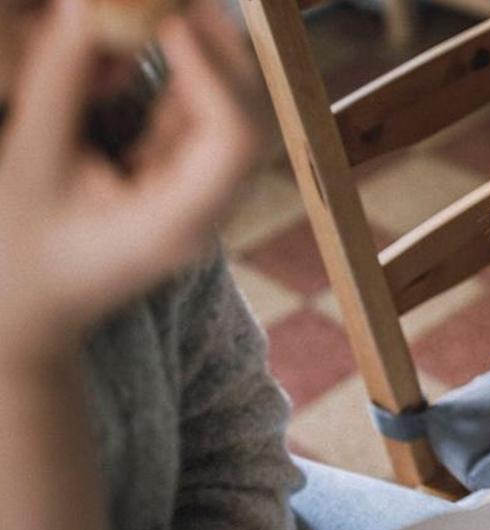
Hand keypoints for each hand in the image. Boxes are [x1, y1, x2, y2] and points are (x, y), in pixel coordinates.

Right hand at [0, 0, 262, 343]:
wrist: (23, 319)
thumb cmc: (15, 255)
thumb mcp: (26, 164)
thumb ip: (57, 83)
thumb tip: (81, 9)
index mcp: (177, 222)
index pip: (233, 141)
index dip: (214, 74)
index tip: (173, 22)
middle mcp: (204, 213)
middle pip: (247, 125)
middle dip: (224, 57)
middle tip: (190, 1)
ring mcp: (198, 201)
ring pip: (228, 120)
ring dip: (208, 64)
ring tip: (173, 10)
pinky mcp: (180, 190)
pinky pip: (197, 127)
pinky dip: (182, 84)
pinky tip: (160, 41)